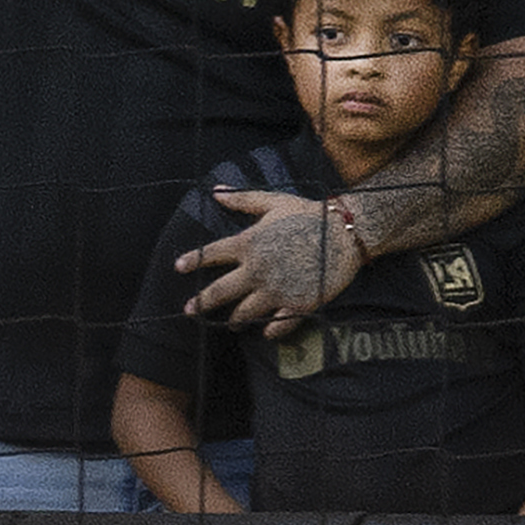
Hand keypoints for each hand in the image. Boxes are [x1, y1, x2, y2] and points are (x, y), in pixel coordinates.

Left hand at [179, 187, 353, 334]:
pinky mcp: (298, 304)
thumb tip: (216, 192)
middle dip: (202, 302)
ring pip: (245, 313)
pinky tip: (265, 332)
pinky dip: (270, 331)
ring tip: (231, 325)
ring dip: (235, 321)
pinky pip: (278, 325)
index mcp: (249, 243)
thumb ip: (243, 199)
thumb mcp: (274, 201)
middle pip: (220, 292)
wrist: (346, 232)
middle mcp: (258, 269)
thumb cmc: (309, 213)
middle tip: (189, 310)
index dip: (193, 260)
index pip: (212, 254)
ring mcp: (277, 290)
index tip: (178, 267)